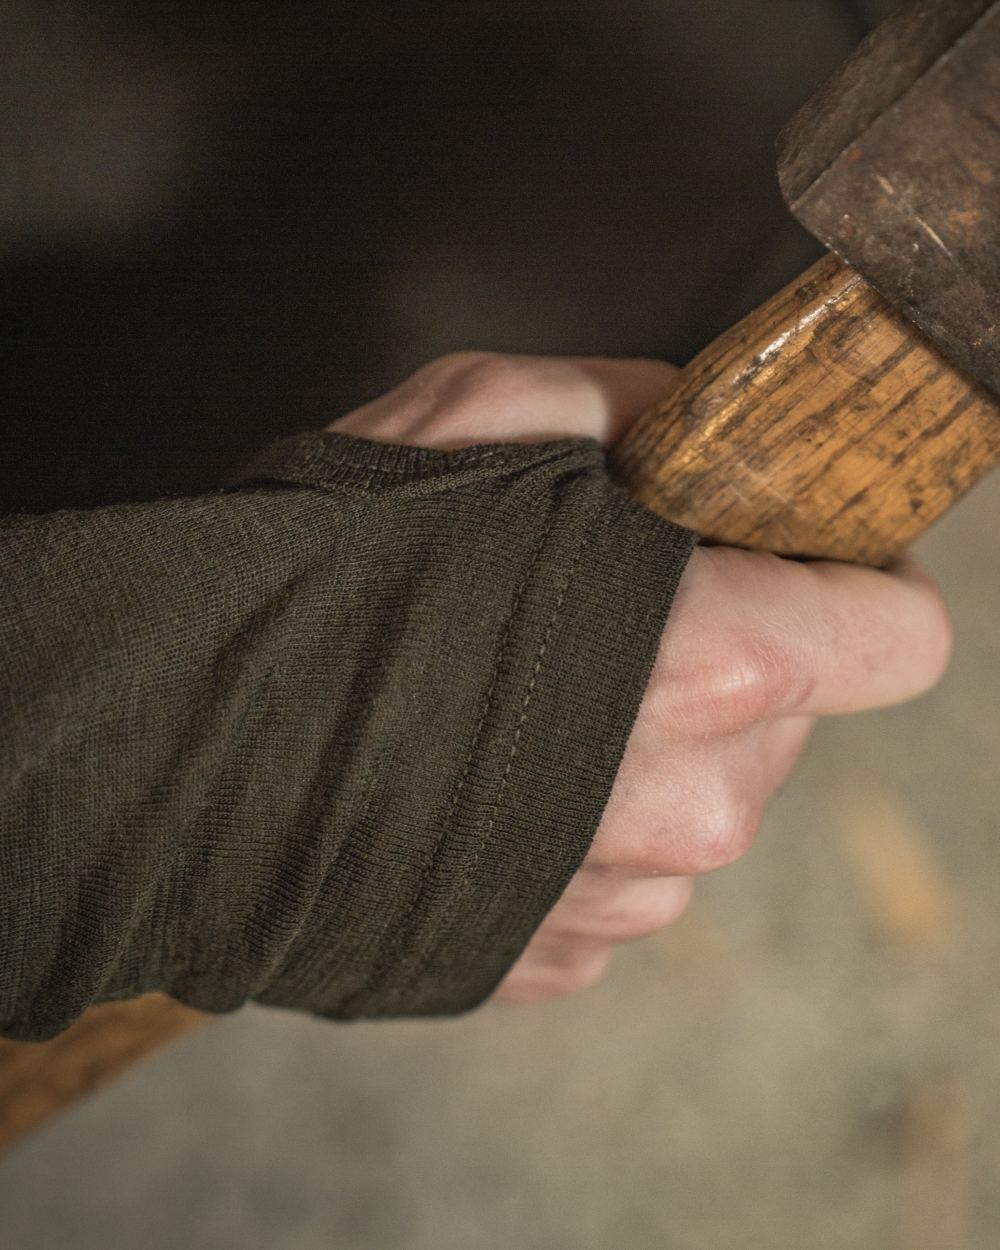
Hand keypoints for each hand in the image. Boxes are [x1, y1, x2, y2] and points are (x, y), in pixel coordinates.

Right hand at [329, 352, 952, 1004]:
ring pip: (699, 806)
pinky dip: (577, 822)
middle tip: (609, 610)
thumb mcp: (484, 410)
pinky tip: (480, 773)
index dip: (859, 586)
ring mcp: (617, 904)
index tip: (801, 561)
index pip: (902, 641)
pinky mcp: (546, 958)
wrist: (172, 746)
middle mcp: (688, 810)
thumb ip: (632, 405)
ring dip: (644, 747)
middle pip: (790, 723)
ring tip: (517, 694)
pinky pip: (615, 875)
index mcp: (713, 666)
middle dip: (727, 660)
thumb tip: (695, 428)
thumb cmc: (319, 577)